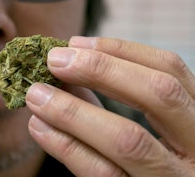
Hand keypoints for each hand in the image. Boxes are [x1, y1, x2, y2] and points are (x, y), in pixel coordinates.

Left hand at [26, 36, 194, 175]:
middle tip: (54, 61)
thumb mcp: (149, 130)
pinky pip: (100, 174)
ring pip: (127, 139)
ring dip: (72, 110)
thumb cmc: (150, 165)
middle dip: (101, 69)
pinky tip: (40, 127)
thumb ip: (115, 102)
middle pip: (158, 96)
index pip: (171, 71)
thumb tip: (69, 71)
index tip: (76, 43)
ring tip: (36, 95)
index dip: (121, 50)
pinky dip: (65, 146)